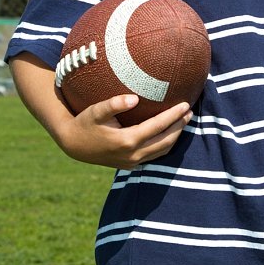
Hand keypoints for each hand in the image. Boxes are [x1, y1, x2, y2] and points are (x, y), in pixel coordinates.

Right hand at [59, 94, 191, 168]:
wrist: (73, 145)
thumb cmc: (85, 123)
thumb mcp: (96, 111)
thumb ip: (114, 104)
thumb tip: (135, 99)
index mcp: (126, 140)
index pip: (158, 126)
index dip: (173, 115)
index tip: (185, 104)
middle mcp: (132, 155)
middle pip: (165, 141)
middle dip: (179, 126)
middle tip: (190, 112)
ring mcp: (132, 162)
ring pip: (161, 151)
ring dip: (175, 136)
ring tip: (184, 121)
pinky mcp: (130, 165)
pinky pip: (154, 156)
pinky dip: (165, 144)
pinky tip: (169, 133)